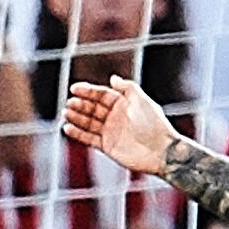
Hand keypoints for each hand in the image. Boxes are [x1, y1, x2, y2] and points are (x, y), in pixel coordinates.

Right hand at [59, 76, 177, 179]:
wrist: (161, 151)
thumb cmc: (154, 124)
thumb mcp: (141, 100)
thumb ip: (127, 87)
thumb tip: (112, 78)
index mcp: (124, 104)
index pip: (102, 94)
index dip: (88, 91)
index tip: (74, 88)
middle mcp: (116, 117)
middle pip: (93, 108)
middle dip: (81, 104)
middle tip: (70, 102)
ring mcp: (111, 132)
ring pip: (88, 122)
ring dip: (76, 117)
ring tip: (67, 113)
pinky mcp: (107, 146)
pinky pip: (88, 138)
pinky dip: (78, 133)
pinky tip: (67, 128)